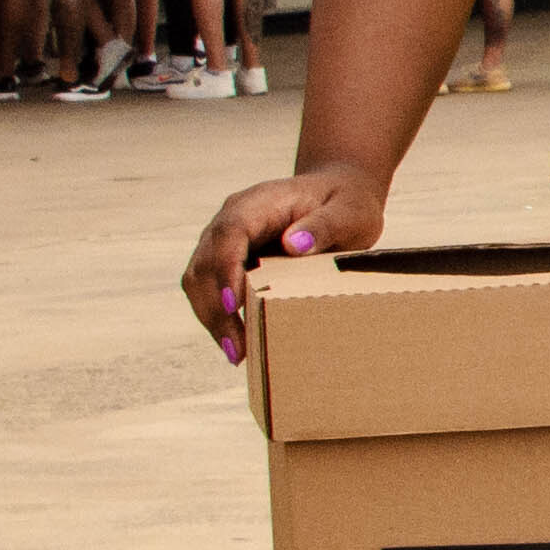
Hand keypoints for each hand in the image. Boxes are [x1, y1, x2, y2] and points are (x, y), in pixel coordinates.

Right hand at [183, 162, 384, 363]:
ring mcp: (226, 242)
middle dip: (215, 308)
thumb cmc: (346, 203)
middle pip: (206, 262)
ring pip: (199, 280)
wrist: (337, 195)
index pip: (229, 234)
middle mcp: (231, 220)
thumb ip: (324, 225)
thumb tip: (292, 245)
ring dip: (212, 318)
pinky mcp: (230, 262)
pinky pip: (212, 290)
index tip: (232, 304)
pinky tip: (238, 344)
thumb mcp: (350, 211)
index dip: (225, 269)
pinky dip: (219, 317)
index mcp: (257, 203)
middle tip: (236, 349)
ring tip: (236, 354)